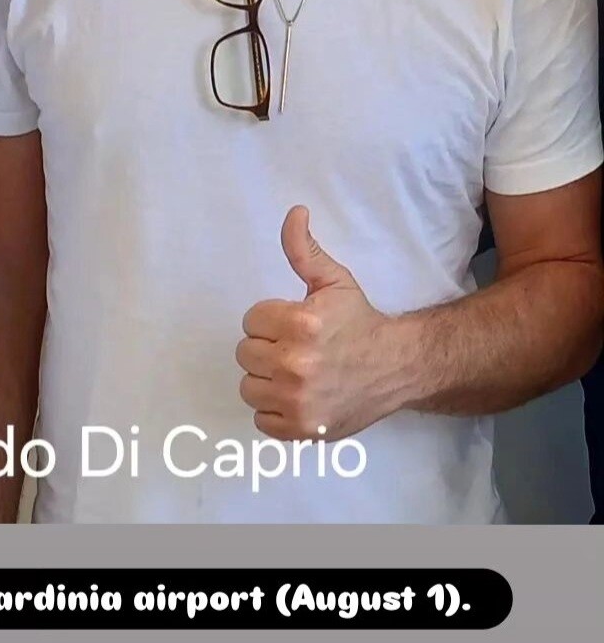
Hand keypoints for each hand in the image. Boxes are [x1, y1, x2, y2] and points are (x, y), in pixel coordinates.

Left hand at [235, 205, 401, 439]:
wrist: (396, 367)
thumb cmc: (359, 322)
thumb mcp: (333, 280)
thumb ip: (302, 249)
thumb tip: (294, 212)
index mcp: (300, 324)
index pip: (251, 320)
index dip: (270, 320)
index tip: (293, 324)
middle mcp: (296, 365)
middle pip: (245, 353)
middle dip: (267, 347)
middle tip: (296, 348)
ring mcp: (298, 402)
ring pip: (249, 386)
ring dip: (267, 380)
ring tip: (295, 372)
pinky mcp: (302, 430)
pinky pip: (261, 420)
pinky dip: (275, 411)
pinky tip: (297, 396)